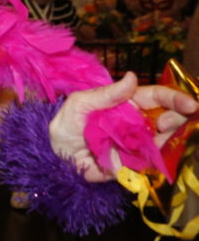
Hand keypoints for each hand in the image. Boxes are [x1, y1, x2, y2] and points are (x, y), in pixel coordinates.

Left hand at [49, 73, 197, 181]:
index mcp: (125, 103)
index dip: (175, 98)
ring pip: (166, 139)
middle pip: (168, 117)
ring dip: (168, 139)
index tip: (190, 104)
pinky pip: (154, 161)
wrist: (55, 158)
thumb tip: (132, 77)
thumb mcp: (79, 104)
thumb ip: (105, 94)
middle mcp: (137, 122)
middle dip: (176, 118)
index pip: (155, 96)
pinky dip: (158, 159)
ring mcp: (139, 143)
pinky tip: (150, 156)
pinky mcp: (135, 164)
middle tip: (166, 123)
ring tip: (156, 138)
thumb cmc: (65, 125)